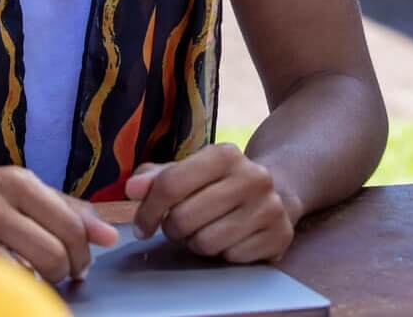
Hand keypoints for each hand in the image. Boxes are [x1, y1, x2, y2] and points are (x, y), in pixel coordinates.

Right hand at [0, 163, 118, 281]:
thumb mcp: (20, 191)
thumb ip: (66, 210)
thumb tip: (110, 236)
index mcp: (17, 181)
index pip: (71, 224)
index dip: (83, 253)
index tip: (80, 266)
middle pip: (53, 252)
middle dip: (64, 273)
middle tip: (59, 276)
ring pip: (27, 273)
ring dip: (38, 285)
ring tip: (33, 279)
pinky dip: (10, 290)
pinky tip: (7, 284)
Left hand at [126, 143, 299, 262]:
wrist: (277, 193)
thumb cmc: (218, 184)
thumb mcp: (189, 171)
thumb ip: (156, 178)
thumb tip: (132, 189)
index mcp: (225, 154)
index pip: (170, 184)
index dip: (147, 210)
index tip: (141, 226)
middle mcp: (252, 177)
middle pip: (184, 218)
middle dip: (173, 229)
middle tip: (179, 226)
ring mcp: (270, 207)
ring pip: (206, 243)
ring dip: (197, 243)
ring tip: (206, 230)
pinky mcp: (280, 236)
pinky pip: (231, 258)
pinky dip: (224, 254)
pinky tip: (230, 239)